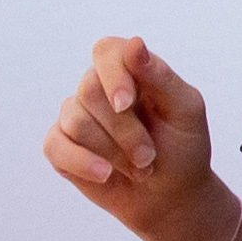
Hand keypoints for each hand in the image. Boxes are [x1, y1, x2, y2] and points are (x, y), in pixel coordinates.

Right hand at [40, 34, 235, 240]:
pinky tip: (106, 174)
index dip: (113, 75)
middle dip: (124, 129)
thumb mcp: (185, 111)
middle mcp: (98, 87)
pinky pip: (56, 147)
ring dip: (113, 152)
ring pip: (75, 122)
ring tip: (139, 167)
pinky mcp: (60, 146)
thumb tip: (134, 44)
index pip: (106, 51)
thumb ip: (161, 76)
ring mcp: (76, 116)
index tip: (127, 104)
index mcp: (130, 69)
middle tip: (149, 154)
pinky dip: (84, 164)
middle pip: (89, 91)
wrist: (171, 196)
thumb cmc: (183, 148)